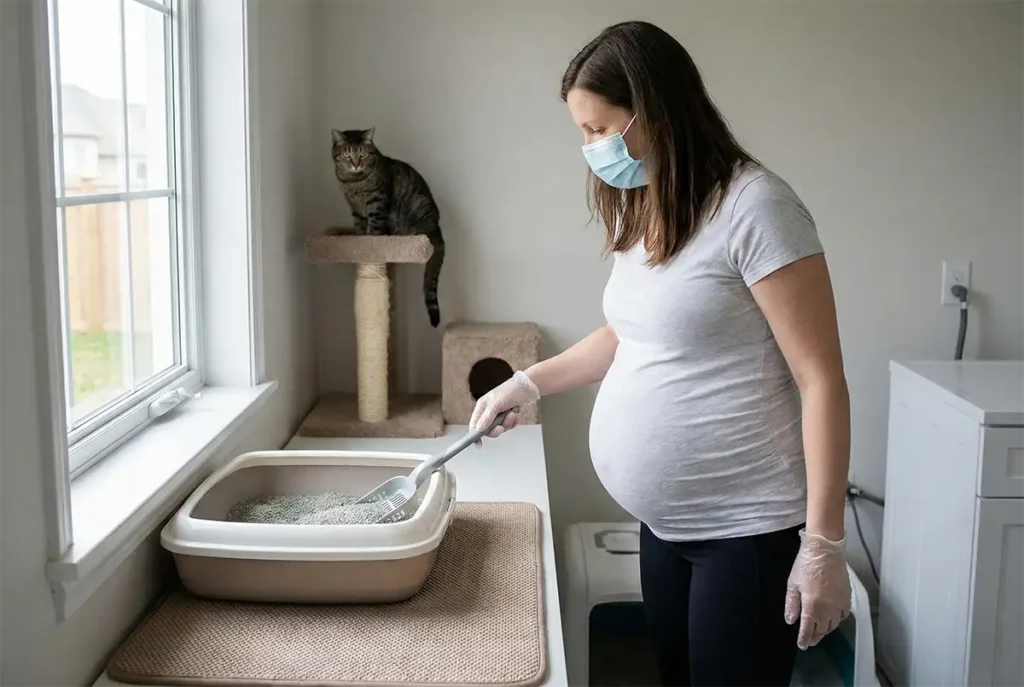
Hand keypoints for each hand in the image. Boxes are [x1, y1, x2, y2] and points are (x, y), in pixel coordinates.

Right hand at [469, 371, 540, 441]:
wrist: (526, 387)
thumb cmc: (510, 391)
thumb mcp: (496, 404)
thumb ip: (487, 417)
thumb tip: (478, 429)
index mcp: (482, 407)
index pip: (474, 425)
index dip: (475, 435)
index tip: (479, 444)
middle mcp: (489, 412)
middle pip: (488, 430)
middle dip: (496, 430)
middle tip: (501, 427)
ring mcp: (499, 415)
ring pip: (500, 428)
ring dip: (507, 423)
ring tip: (512, 414)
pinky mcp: (508, 416)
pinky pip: (509, 426)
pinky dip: (513, 422)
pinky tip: (515, 414)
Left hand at [785, 529, 851, 649]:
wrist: (825, 550)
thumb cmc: (805, 565)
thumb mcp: (793, 583)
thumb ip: (792, 604)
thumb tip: (791, 621)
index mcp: (812, 605)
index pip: (808, 628)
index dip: (804, 639)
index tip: (802, 645)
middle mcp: (827, 608)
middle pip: (822, 629)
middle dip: (815, 637)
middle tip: (810, 641)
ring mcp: (839, 604)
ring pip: (833, 625)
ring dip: (826, 630)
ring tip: (819, 632)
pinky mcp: (847, 597)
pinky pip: (843, 615)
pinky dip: (837, 621)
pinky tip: (833, 620)